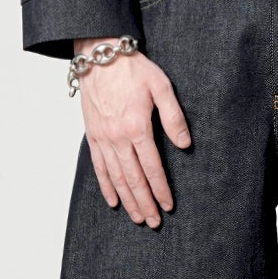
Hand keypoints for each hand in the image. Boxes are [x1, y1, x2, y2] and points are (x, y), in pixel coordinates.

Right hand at [73, 37, 190, 227]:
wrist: (99, 56)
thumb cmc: (133, 68)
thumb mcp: (161, 87)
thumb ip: (173, 117)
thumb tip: (184, 144)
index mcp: (137, 127)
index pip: (152, 167)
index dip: (161, 189)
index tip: (169, 206)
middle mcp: (117, 137)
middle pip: (133, 179)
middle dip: (145, 203)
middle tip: (154, 222)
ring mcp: (103, 138)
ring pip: (116, 177)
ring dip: (127, 200)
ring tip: (137, 217)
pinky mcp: (93, 135)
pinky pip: (99, 167)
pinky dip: (106, 186)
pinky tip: (113, 200)